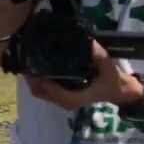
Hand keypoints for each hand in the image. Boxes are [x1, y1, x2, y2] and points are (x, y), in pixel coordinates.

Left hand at [25, 41, 143, 110]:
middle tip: (25, 57)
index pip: (53, 92)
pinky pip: (43, 90)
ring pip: (40, 91)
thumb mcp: (108, 67)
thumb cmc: (112, 80)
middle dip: (31, 77)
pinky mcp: (61, 96)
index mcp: (75, 98)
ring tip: (27, 59)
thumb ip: (99, 55)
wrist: (118, 91)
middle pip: (41, 91)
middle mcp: (66, 102)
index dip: (42, 81)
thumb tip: (88, 41)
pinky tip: (35, 65)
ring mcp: (62, 100)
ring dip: (32, 78)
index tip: (33, 67)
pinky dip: (37, 80)